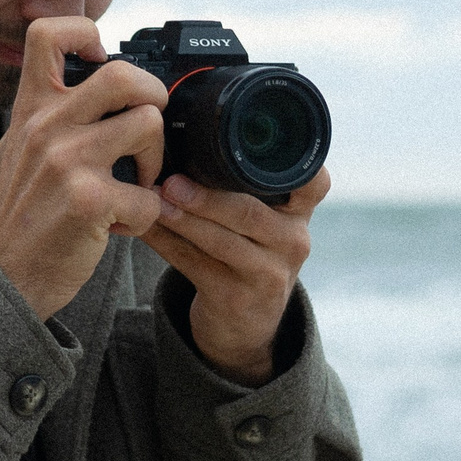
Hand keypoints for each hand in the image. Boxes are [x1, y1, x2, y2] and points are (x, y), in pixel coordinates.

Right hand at [0, 17, 170, 319]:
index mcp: (30, 110)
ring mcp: (67, 162)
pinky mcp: (89, 200)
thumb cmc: (20, 217)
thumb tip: (98, 83)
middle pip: (122, 74)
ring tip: (138, 184)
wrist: (2, 278)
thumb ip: (51, 116)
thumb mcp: (18, 150)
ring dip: (156, 162)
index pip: (47, 33)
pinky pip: (150, 195)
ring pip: (148, 125)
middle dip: (154, 97)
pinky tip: (120, 226)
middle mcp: (46, 128)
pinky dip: (146, 217)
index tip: (102, 58)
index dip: (85, 31)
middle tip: (147, 128)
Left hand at [141, 167, 329, 383]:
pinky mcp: (235, 298)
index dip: (291, 165)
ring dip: (183, 220)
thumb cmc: (249, 250)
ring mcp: (267, 274)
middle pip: (250, 214)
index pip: (314, 182)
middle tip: (171, 182)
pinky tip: (145, 226)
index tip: (247, 148)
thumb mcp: (264, 221)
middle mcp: (293, 241)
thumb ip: (245, 185)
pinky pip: (194, 265)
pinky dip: (166, 243)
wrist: (247, 322)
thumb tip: (184, 138)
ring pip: (221, 242)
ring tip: (156, 202)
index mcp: (301, 211)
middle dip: (208, 198)